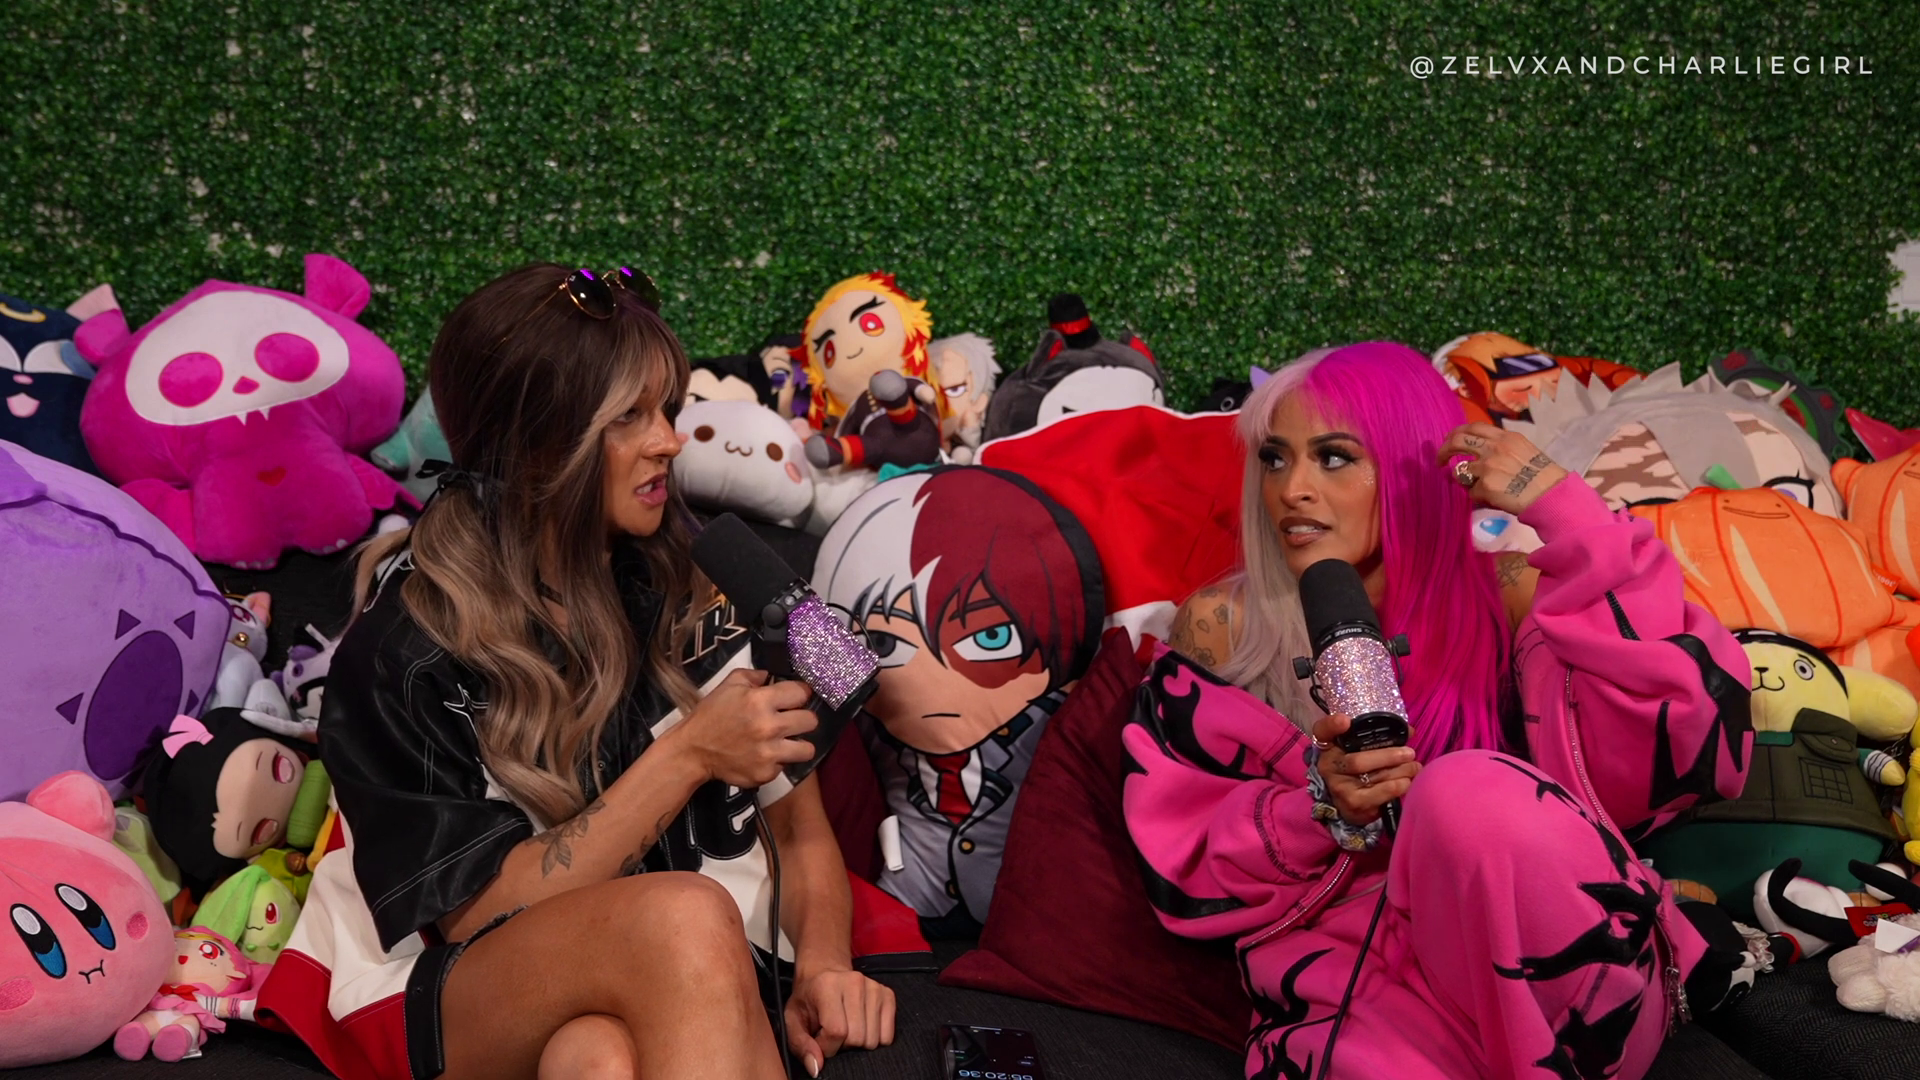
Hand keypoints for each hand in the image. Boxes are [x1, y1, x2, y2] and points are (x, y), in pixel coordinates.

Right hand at [666, 668, 816, 787]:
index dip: (799, 693)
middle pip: (811, 721)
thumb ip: (754, 675)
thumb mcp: (729, 685)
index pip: (802, 692)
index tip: (795, 698)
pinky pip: (785, 767)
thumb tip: (772, 675)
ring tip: (786, 742)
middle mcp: (769, 727)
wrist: (692, 750)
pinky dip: (777, 762)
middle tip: (790, 721)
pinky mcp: (765, 774)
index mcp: (760, 700)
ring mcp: (768, 753)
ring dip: (798, 745)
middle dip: (802, 719)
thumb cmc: (711, 715)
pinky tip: (763, 756)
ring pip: (807, 749)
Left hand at [785, 967, 896, 1075]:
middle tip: (834, 1034)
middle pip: (857, 1037)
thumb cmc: (808, 999)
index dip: (827, 1046)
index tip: (820, 1040)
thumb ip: (800, 1044)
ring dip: (858, 1043)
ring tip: (847, 1029)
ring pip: (873, 1040)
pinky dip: (874, 1039)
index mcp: (827, 986)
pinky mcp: (887, 995)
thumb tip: (816, 1067)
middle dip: (843, 1045)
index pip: (836, 1032)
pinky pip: (888, 1036)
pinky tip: (861, 1027)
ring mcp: (874, 988)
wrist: (825, 973)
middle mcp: (854, 982)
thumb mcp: (793, 1020)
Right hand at [1312, 713, 1419, 826]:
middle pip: (1358, 760)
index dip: (1332, 725)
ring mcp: (1339, 787)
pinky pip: (1378, 794)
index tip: (1345, 721)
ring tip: (1414, 767)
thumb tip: (1409, 731)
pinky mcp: (1353, 803)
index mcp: (1329, 746)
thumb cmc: (1359, 769)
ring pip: (1372, 777)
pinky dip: (1395, 787)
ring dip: (1400, 771)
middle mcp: (1329, 766)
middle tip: (1409, 753)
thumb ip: (1379, 737)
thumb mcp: (1361, 749)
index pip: (1323, 731)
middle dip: (1388, 756)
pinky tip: (1406, 782)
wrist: (1349, 801)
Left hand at [1437, 423, 1568, 514]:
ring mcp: (1488, 466)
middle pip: (1457, 441)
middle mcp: (1494, 448)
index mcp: (1505, 437)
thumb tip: (1478, 454)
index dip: (1457, 433)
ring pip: (1461, 471)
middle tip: (1439, 460)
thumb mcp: (1524, 450)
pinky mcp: (1485, 486)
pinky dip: (1478, 497)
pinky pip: (1471, 492)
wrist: (1551, 493)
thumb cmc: (1542, 475)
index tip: (1450, 441)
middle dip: (1443, 450)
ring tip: (1477, 488)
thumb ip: (1501, 447)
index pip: (1474, 427)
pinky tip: (1493, 499)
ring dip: (1464, 480)